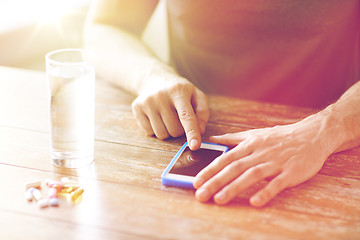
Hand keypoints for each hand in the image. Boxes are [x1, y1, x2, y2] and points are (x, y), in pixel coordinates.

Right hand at [132, 73, 208, 149]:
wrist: (155, 79)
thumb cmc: (180, 91)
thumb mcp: (196, 95)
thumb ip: (202, 113)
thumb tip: (200, 131)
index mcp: (178, 91)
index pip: (186, 116)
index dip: (192, 132)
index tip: (195, 146)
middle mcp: (160, 96)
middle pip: (174, 130)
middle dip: (180, 130)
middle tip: (178, 117)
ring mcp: (147, 102)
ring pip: (162, 134)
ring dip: (168, 131)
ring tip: (168, 117)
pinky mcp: (137, 108)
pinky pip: (149, 133)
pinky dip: (156, 129)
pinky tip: (157, 117)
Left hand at [193, 115, 337, 206]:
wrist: (312, 135)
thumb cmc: (280, 137)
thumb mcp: (255, 134)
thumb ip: (232, 138)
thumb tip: (212, 139)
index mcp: (250, 144)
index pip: (226, 158)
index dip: (210, 170)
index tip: (196, 181)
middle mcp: (260, 152)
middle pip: (234, 167)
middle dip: (216, 181)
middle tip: (201, 194)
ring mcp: (275, 162)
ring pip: (252, 175)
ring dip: (235, 187)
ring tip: (219, 199)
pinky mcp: (291, 172)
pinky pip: (277, 183)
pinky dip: (266, 192)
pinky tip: (255, 202)